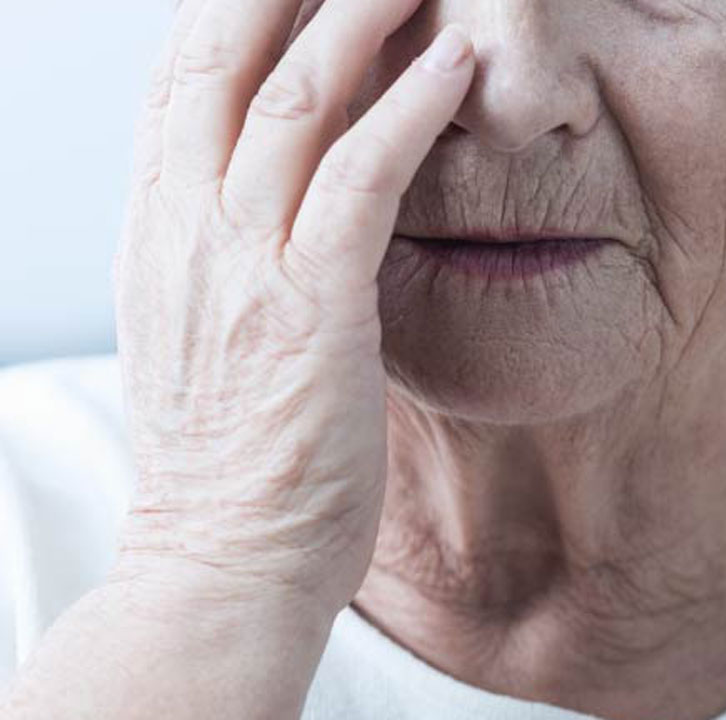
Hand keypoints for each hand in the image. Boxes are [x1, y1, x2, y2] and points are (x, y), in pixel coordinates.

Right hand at [113, 0, 473, 617]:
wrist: (223, 560)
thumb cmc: (232, 455)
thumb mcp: (202, 330)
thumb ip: (224, 249)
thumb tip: (269, 192)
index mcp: (158, 229)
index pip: (180, 79)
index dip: (228, 4)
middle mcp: (185, 228)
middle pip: (222, 59)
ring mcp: (240, 265)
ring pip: (290, 100)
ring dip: (356, 18)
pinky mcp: (308, 309)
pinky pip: (358, 183)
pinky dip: (405, 115)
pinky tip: (453, 67)